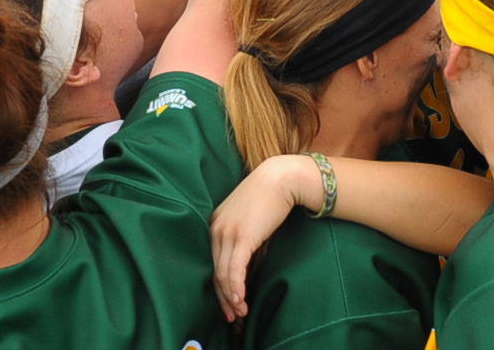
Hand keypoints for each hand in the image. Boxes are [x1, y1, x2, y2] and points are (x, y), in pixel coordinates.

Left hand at [210, 155, 316, 320]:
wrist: (281, 178)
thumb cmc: (270, 196)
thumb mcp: (249, 217)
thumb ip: (242, 235)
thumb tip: (246, 259)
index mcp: (214, 224)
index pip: (212, 262)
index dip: (218, 286)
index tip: (227, 303)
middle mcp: (216, 229)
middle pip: (214, 271)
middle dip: (223, 297)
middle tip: (232, 316)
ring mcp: (227, 232)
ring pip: (222, 274)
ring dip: (231, 297)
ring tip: (241, 312)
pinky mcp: (242, 237)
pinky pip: (235, 269)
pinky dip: (236, 287)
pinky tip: (241, 300)